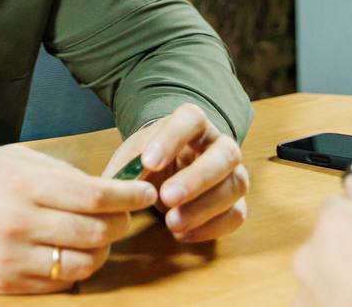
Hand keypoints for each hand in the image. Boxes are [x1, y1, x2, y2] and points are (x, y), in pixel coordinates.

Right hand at [0, 144, 155, 292]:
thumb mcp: (12, 158)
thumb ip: (59, 171)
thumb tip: (108, 183)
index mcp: (22, 185)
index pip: (94, 195)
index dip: (128, 196)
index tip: (145, 193)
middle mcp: (19, 223)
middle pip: (96, 232)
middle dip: (119, 223)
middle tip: (122, 214)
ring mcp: (12, 258)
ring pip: (84, 264)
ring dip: (101, 250)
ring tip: (97, 236)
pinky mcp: (7, 284)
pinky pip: (60, 282)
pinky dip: (74, 268)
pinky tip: (69, 251)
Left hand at [100, 102, 248, 241]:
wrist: (167, 167)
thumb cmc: (151, 157)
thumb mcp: (133, 155)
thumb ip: (126, 169)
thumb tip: (115, 189)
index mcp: (193, 123)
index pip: (192, 119)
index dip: (172, 139)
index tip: (148, 162)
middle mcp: (219, 144)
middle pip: (225, 153)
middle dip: (196, 178)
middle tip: (166, 197)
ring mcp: (233, 172)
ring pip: (235, 185)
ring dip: (204, 207)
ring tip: (171, 223)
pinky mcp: (236, 201)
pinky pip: (236, 214)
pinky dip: (211, 228)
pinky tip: (182, 234)